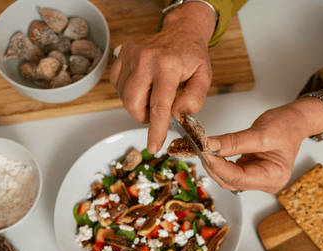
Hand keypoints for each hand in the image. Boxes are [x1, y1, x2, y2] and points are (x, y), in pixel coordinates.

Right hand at [110, 2, 215, 153]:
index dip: (156, 130)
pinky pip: (118, 86)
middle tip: (158, 113)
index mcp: (168, 65)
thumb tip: (178, 115)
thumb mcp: (204, 77)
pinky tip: (143, 86)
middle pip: (134, 104)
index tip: (153, 146)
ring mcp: (131, 55)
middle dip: (144, 117)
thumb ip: (194, 98)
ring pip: (124, 97)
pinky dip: (129, 93)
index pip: (159, 106)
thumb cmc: (193, 56)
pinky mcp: (122, 54)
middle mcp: (146, 59)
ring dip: (138, 105)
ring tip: (153, 95)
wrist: (181, 31)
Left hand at [203, 89, 322, 192]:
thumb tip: (210, 145)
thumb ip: (234, 142)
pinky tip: (212, 152)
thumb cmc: (287, 126)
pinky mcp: (250, 171)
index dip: (219, 167)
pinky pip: (230, 171)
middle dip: (214, 167)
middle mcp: (265, 182)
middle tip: (200, 150)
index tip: (204, 153)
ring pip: (228, 178)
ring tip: (204, 150)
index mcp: (273, 177)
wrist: (295, 120)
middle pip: (232, 181)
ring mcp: (257, 178)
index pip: (239, 179)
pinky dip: (220, 162)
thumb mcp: (260, 132)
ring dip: (215, 165)